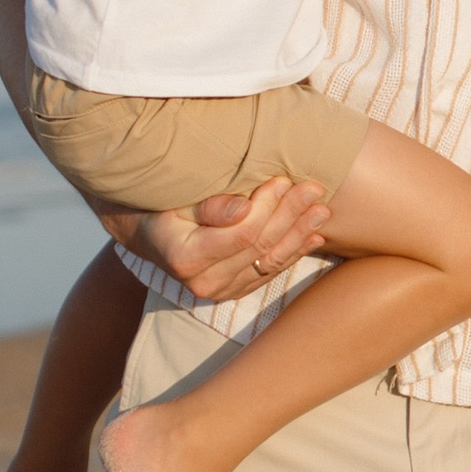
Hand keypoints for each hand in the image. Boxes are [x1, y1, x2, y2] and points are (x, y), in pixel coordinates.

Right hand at [113, 173, 332, 302]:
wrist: (148, 234)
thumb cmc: (161, 206)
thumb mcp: (175, 200)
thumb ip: (208, 206)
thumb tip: (241, 209)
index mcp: (186, 259)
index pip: (241, 233)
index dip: (266, 207)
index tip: (283, 179)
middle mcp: (205, 283)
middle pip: (260, 247)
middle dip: (290, 215)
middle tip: (314, 189)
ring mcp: (222, 291)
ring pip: (270, 262)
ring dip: (300, 234)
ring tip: (322, 210)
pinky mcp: (235, 291)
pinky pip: (270, 270)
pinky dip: (294, 251)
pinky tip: (314, 235)